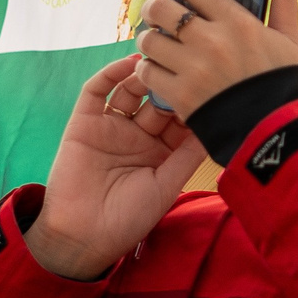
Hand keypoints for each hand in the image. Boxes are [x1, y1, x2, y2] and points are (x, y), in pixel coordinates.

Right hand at [24, 53, 206, 279]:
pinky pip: (97, 91)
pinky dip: (112, 74)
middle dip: (171, 85)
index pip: (180, 119)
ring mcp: (111, 127)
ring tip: (161, 62)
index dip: (193, 102)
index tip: (208, 85)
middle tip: (184, 67)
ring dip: (145, 75)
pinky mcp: (84, 122)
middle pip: (158, 100)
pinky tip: (131, 64)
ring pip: (131, 90)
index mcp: (160, 153)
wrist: (82, 236)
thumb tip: (215, 123)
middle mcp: (137, 136)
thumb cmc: (128, 218)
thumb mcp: (167, 185)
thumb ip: (188, 154)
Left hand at [132, 0, 297, 119]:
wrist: (275, 131)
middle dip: (152, 7)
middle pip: (163, 9)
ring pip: (149, 41)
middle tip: (154, 11)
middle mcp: (212, 42)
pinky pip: (147, 72)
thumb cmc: (281, 81)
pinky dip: (147, 69)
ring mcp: (194, 69)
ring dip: (148, 39)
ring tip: (156, 43)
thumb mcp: (289, 35)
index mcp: (238, 23)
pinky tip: (157, 69)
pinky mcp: (181, 95)